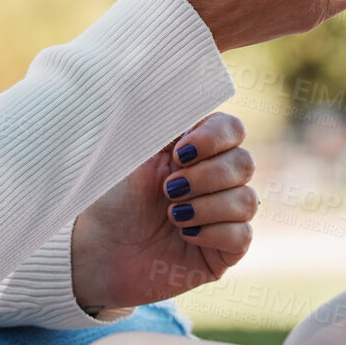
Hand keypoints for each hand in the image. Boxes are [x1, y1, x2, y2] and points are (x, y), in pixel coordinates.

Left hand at [68, 113, 257, 312]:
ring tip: (172, 215)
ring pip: (248, 200)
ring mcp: (223, 217)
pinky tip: (186, 235)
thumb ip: (161, 123)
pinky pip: (242, 235)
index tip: (180, 153)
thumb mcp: (132, 155)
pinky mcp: (223, 252)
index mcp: (196, 150)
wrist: (97, 255)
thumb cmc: (111, 202)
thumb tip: (181, 88)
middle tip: (168, 190)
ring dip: (207, 206)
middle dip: (205, 177)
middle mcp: (215, 180)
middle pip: (245, 163)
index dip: (215, 138)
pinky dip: (213, 233)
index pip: (232, 128)